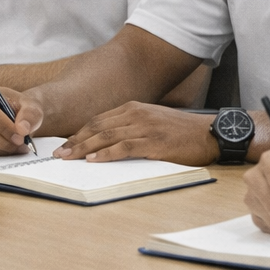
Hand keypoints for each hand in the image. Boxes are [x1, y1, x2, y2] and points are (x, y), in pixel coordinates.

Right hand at [0, 84, 44, 155]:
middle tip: (21, 146)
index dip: (4, 127)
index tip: (21, 137)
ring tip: (18, 148)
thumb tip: (22, 129)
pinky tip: (6, 149)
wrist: (13, 114)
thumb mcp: (31, 107)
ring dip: (0, 150)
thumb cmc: (20, 108)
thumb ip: (30, 115)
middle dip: (4, 142)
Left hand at [54, 102, 216, 164]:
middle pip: (98, 127)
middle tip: (59, 153)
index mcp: (134, 108)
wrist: (210, 134)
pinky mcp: (154, 142)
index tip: (65, 144)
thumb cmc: (182, 132)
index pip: (98, 119)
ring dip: (85, 148)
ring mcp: (145, 127)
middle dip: (76, 141)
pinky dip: (107, 154)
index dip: (79, 132)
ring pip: (107, 136)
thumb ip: (131, 127)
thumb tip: (107, 142)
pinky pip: (124, 147)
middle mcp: (137, 114)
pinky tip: (94, 161)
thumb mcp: (153, 122)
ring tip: (69, 158)